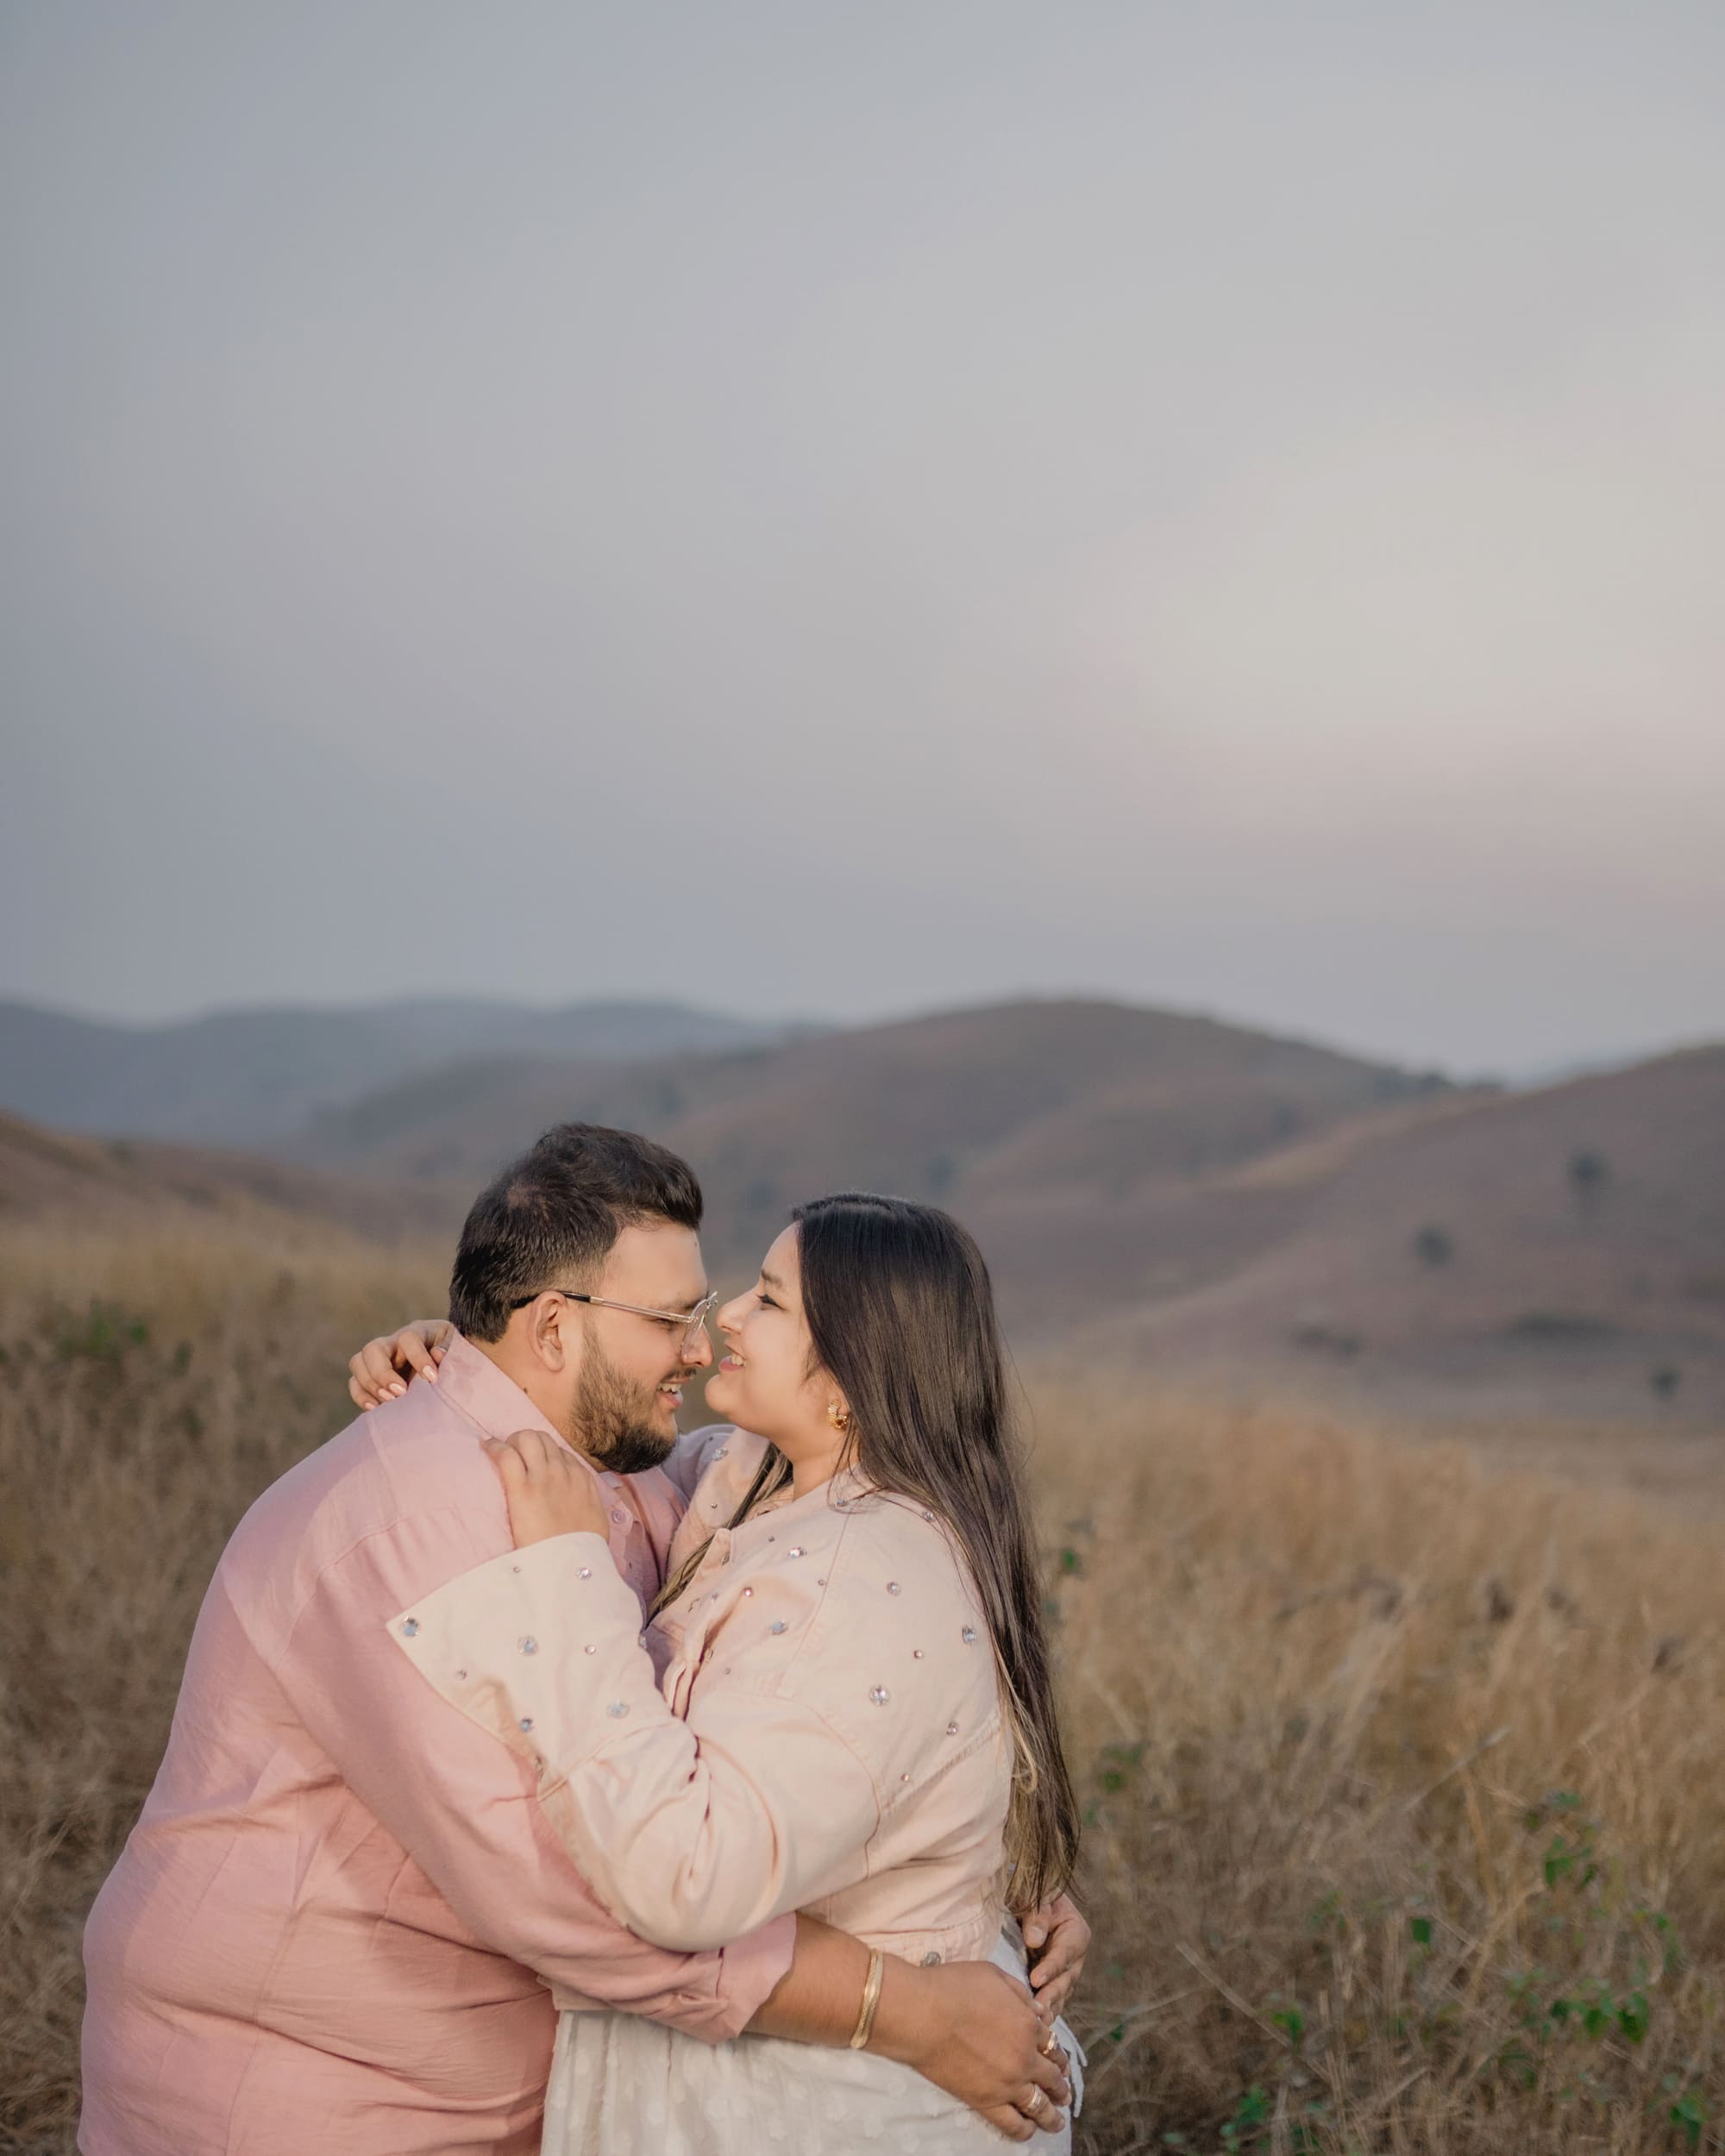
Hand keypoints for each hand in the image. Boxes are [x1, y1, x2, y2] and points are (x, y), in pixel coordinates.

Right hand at [348, 1319, 454, 1408]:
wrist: (449, 1365)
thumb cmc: (456, 1356)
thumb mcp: (459, 1350)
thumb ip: (450, 1352)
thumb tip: (438, 1355)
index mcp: (419, 1332)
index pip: (409, 1338)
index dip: (418, 1357)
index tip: (432, 1378)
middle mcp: (394, 1343)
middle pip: (373, 1348)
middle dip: (383, 1373)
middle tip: (401, 1392)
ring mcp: (379, 1359)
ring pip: (358, 1362)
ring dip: (371, 1384)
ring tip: (389, 1402)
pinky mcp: (371, 1377)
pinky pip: (355, 1383)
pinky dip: (361, 1396)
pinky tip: (376, 1409)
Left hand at [485, 1429, 611, 1547]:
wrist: (569, 1564)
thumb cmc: (583, 1550)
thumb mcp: (596, 1520)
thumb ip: (589, 1504)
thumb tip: (583, 1507)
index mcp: (581, 1479)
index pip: (560, 1452)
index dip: (544, 1454)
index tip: (533, 1463)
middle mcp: (563, 1472)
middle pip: (542, 1439)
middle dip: (526, 1442)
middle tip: (514, 1455)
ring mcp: (543, 1478)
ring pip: (526, 1439)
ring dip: (512, 1442)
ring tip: (500, 1452)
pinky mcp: (522, 1489)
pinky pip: (506, 1455)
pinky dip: (494, 1447)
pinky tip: (487, 1448)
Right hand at [874, 1958, 1069, 2141]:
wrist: (923, 2014)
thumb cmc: (954, 1987)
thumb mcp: (994, 1975)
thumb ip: (1019, 1993)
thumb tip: (1038, 2010)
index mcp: (1028, 2025)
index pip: (1052, 2044)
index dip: (1058, 2054)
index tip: (1060, 2062)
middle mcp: (1025, 2058)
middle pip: (1052, 2077)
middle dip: (1061, 2086)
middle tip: (1064, 2092)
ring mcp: (1008, 2084)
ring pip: (1040, 2106)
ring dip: (1053, 2115)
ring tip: (1057, 2121)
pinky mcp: (986, 2102)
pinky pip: (1013, 2125)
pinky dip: (1026, 2130)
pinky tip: (1030, 2130)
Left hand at [1024, 1891, 1089, 2024]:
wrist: (1026, 1902)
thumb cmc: (1032, 1894)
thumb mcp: (1035, 1896)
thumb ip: (1037, 1914)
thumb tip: (1034, 1940)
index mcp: (1076, 1932)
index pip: (1064, 1953)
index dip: (1050, 1967)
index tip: (1036, 1980)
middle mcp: (1075, 1956)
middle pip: (1065, 1978)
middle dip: (1051, 1994)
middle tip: (1038, 2009)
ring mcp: (1066, 1971)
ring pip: (1061, 1993)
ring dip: (1050, 2007)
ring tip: (1038, 2021)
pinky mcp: (1054, 1981)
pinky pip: (1053, 1998)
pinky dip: (1046, 2010)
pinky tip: (1037, 2022)